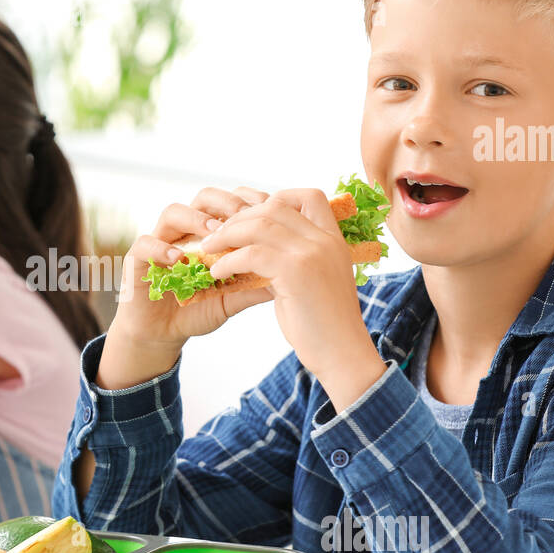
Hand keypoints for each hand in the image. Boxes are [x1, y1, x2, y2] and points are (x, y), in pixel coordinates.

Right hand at [100, 186, 272, 387]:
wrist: (161, 335)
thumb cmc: (194, 311)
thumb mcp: (230, 299)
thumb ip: (252, 287)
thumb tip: (285, 278)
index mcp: (209, 234)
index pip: (229, 204)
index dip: (248, 201)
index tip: (268, 210)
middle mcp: (185, 231)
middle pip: (203, 197)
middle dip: (226, 202)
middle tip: (244, 215)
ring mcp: (160, 241)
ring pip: (174, 212)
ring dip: (196, 219)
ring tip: (214, 233)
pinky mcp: (137, 258)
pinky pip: (146, 244)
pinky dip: (161, 248)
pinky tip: (178, 259)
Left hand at [200, 188, 382, 388]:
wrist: (343, 356)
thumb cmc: (325, 328)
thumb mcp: (310, 285)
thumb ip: (290, 263)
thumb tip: (257, 254)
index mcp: (333, 240)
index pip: (308, 196)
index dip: (275, 199)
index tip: (250, 218)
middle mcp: (325, 240)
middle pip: (275, 206)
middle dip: (241, 217)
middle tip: (218, 234)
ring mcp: (312, 253)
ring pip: (260, 225)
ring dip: (228, 235)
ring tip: (210, 249)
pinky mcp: (296, 272)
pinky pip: (251, 253)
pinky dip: (228, 260)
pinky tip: (217, 271)